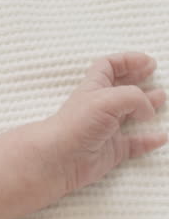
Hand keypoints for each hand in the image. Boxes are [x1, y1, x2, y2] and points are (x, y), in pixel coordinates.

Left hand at [48, 52, 166, 192]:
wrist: (59, 158)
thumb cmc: (76, 124)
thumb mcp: (107, 99)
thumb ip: (134, 97)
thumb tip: (148, 110)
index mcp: (94, 88)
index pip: (108, 66)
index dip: (127, 60)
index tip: (148, 62)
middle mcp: (100, 107)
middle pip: (121, 88)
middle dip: (138, 79)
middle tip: (155, 75)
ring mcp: (106, 129)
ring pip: (130, 115)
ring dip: (147, 107)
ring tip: (161, 99)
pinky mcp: (111, 151)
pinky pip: (135, 144)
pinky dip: (149, 141)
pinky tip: (161, 137)